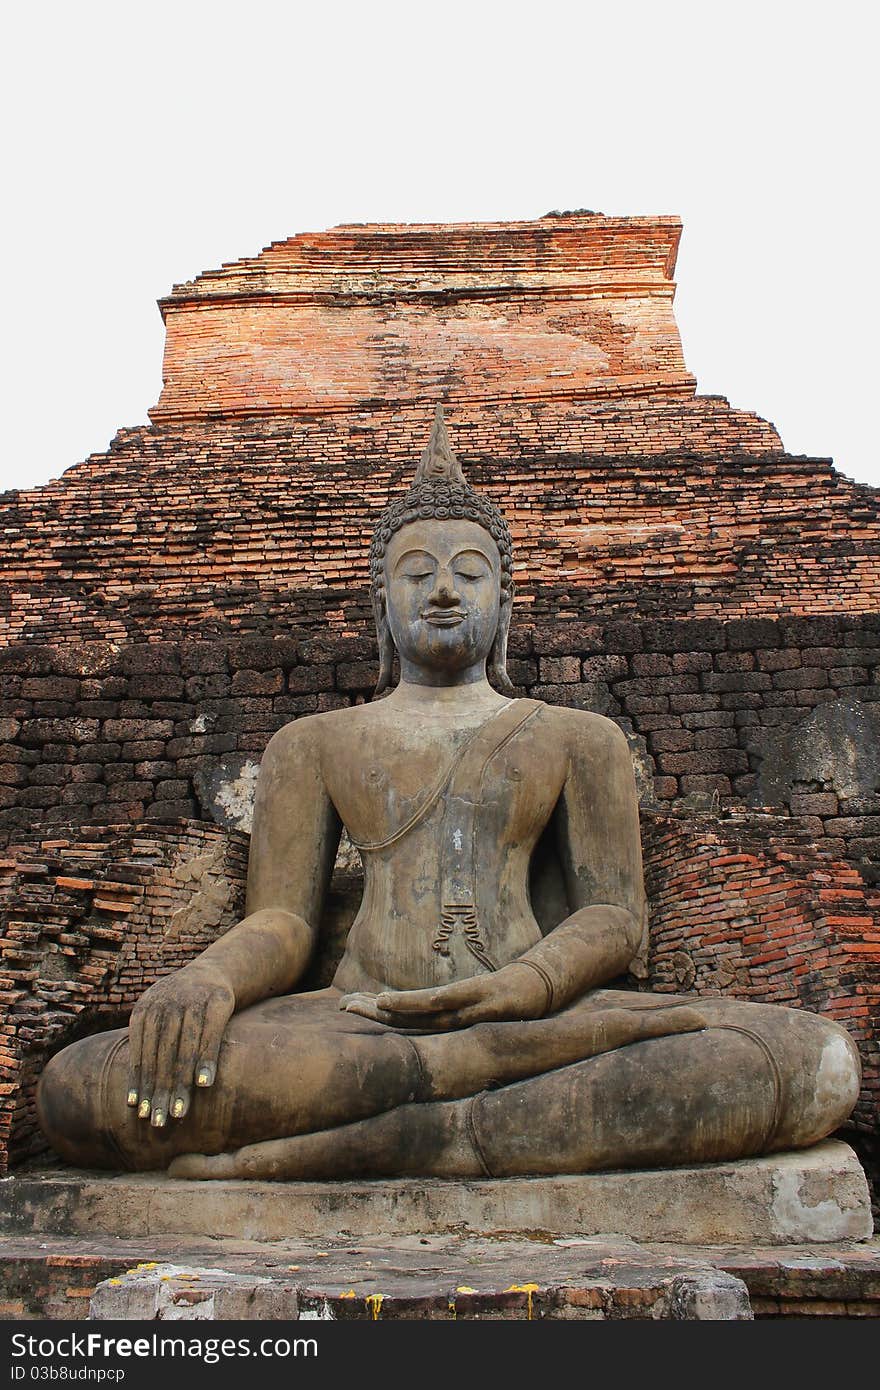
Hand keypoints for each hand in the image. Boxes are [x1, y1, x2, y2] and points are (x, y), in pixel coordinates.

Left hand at [126, 960, 234, 1127]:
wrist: (215, 970)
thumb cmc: (182, 1006)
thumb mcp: (158, 1016)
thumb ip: (146, 1047)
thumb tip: (131, 1099)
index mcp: (145, 1008)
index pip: (141, 1052)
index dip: (140, 1082)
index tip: (139, 1112)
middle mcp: (166, 1001)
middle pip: (160, 1055)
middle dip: (159, 1091)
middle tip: (158, 1122)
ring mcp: (193, 999)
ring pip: (183, 1049)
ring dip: (180, 1084)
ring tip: (178, 1113)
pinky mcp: (219, 1001)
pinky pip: (210, 1036)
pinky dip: (206, 1060)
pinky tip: (203, 1084)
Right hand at [340, 962, 546, 1029]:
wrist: (541, 989)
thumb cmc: (503, 996)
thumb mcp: (470, 1000)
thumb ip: (446, 1003)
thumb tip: (420, 998)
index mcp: (446, 1022)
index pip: (402, 1021)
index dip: (373, 1015)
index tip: (345, 1005)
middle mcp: (453, 1023)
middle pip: (406, 1021)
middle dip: (373, 1014)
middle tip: (343, 1007)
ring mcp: (468, 1012)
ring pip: (425, 1015)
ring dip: (394, 1010)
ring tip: (366, 1005)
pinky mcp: (484, 998)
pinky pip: (452, 1001)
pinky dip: (429, 1002)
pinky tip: (407, 1000)